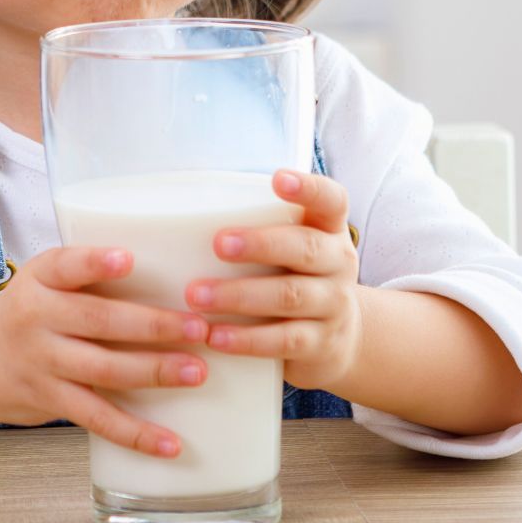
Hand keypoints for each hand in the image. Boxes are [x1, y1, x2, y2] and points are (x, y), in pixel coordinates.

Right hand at [0, 245, 210, 458]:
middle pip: (100, 321)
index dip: (95, 262)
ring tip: (196, 371)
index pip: (65, 266)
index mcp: (39, 280)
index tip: (127, 260)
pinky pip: (98, 418)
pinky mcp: (50, 401)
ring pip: (104, 370)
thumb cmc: (23, 315)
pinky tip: (169, 442)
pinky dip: (136, 433)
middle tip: (199, 327)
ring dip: (154, 371)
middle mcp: (37, 320)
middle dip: (154, 324)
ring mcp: (43, 363)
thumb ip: (84, 276)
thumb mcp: (40, 282)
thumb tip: (167, 276)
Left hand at [186, 169, 362, 390]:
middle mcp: (338, 263)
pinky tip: (215, 337)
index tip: (278, 178)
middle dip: (260, 245)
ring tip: (197, 296)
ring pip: (289, 296)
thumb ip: (260, 227)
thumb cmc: (297, 278)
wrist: (339, 339)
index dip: (308, 188)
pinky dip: (247, 339)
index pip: (331, 200)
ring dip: (240, 295)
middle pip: (305, 248)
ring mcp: (333, 304)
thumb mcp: (294, 249)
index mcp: (329, 230)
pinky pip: (284, 340)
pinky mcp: (321, 343)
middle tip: (217, 244)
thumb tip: (182, 208)